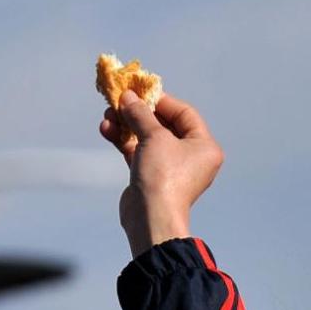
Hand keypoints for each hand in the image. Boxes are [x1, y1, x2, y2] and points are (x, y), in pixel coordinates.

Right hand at [100, 93, 222, 257]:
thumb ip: (140, 114)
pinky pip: (137, 151)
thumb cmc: (163, 175)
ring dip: (126, 125)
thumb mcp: (154, 137)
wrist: (151, 217)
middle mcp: (191, 156)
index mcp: (204, 146)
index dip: (161, 100)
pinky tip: (106, 130)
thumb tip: (128, 96)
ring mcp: (170, 168)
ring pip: (146, 138)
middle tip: (119, 102)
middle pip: (163, 125)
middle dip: (137, 113)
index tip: (139, 92)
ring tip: (108, 116)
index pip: (184, 113)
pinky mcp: (150, 176)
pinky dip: (123, 140)